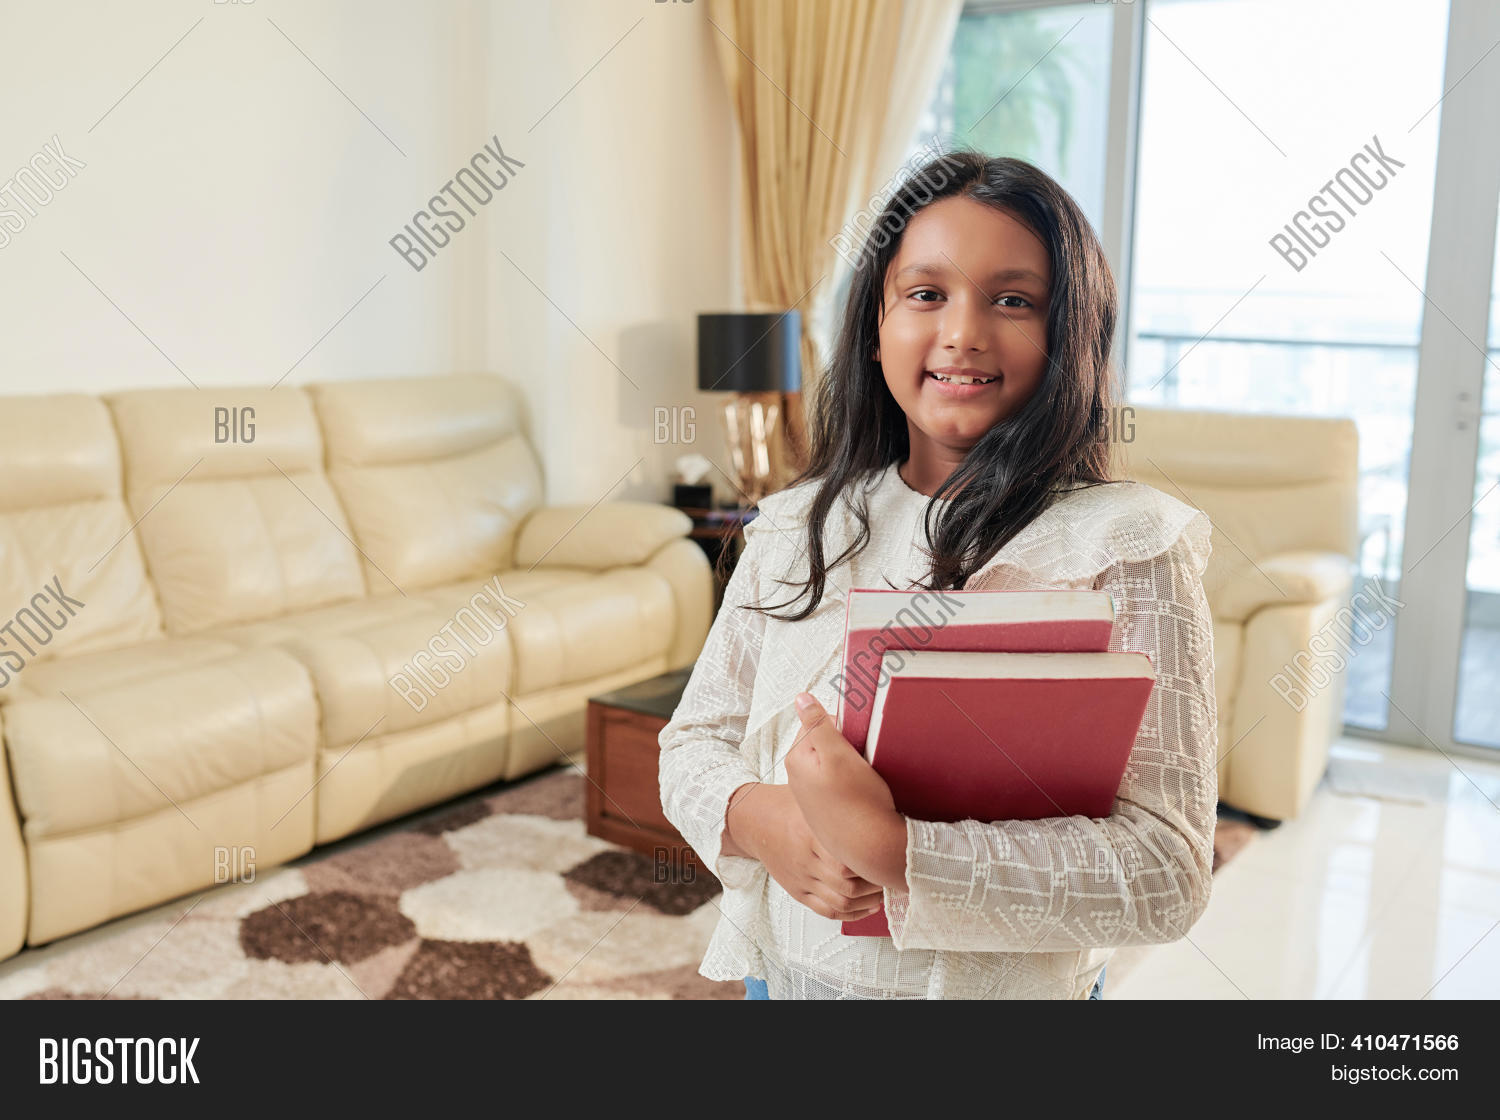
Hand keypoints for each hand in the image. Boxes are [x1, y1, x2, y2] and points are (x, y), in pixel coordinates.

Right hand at [724, 782, 883, 920]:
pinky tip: (868, 906)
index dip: (872, 865)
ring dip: (868, 901)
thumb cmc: (788, 804)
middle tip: (894, 875)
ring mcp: (801, 878)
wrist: (753, 821)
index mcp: (810, 834)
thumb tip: (876, 792)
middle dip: (876, 885)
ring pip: (841, 902)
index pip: (846, 861)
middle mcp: (806, 860)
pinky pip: (827, 911)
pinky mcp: (798, 891)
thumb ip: (839, 798)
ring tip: (885, 890)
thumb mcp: (811, 794)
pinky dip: (852, 914)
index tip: (890, 857)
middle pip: (848, 885)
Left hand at [784, 692, 908, 889]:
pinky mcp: (827, 806)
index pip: (818, 721)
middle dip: (847, 745)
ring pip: (835, 761)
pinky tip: (863, 794)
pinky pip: (840, 781)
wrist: (872, 848)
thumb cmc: (858, 803)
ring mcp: (812, 793)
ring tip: (864, 779)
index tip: (857, 741)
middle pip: (825, 741)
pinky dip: (853, 782)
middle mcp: (798, 776)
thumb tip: (801, 698)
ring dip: (852, 763)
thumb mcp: (839, 755)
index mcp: (797, 758)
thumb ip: (818, 724)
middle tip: (862, 761)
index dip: (844, 726)